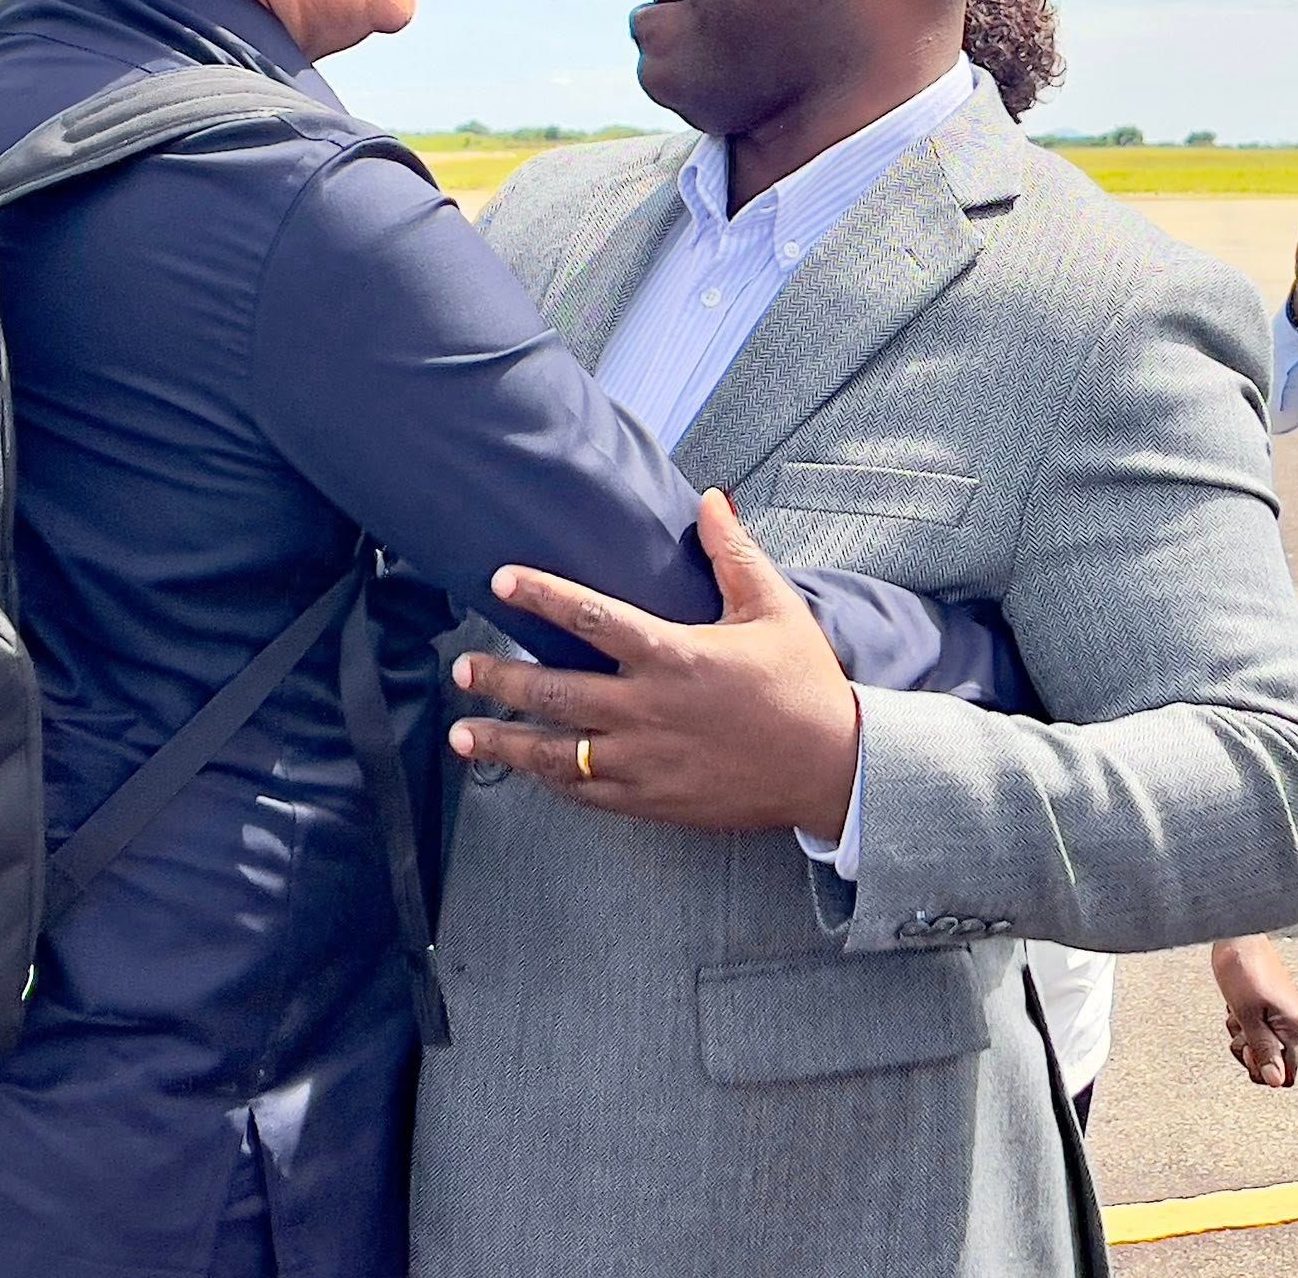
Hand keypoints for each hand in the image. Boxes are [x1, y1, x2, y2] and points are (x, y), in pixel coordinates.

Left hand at [447, 489, 860, 837]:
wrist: (835, 770)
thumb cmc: (805, 685)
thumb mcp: (774, 609)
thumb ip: (734, 552)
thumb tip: (710, 498)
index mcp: (675, 655)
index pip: (590, 618)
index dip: (540, 594)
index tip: (501, 580)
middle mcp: (649, 709)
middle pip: (555, 692)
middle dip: (499, 680)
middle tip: (462, 669)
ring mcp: (646, 761)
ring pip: (557, 753)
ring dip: (506, 741)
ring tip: (463, 732)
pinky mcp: (652, 800)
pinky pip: (587, 792)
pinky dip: (551, 780)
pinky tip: (525, 771)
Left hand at [1213, 935, 1297, 1087]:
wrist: (1235, 934)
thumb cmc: (1241, 968)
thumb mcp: (1247, 1014)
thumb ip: (1262, 1049)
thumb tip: (1275, 1081)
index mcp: (1295, 1027)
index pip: (1287, 1072)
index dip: (1263, 1069)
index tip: (1247, 1049)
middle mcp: (1294, 1022)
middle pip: (1271, 1058)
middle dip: (1249, 1048)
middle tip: (1239, 1027)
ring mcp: (1282, 1012)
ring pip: (1260, 1042)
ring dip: (1242, 1032)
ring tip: (1235, 1011)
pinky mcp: (1270, 1004)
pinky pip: (1254, 1026)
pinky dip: (1241, 1019)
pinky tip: (1235, 1004)